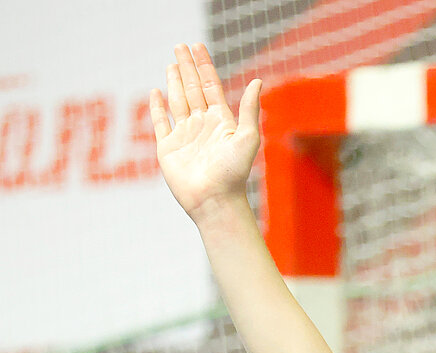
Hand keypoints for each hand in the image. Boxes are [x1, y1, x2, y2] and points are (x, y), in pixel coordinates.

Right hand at [150, 42, 262, 219]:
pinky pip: (161, 122)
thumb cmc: (234, 173)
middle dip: (187, 67)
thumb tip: (258, 80)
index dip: (204, 66)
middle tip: (180, 46)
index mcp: (221, 122)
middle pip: (193, 89)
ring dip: (174, 82)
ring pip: (177, 101)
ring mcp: (184, 135)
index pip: (211, 87)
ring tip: (172, 63)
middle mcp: (203, 126)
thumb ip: (249, 109)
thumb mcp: (247, 138)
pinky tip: (156, 93)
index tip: (197, 46)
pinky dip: (157, 107)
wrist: (214, 200)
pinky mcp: (168, 148)